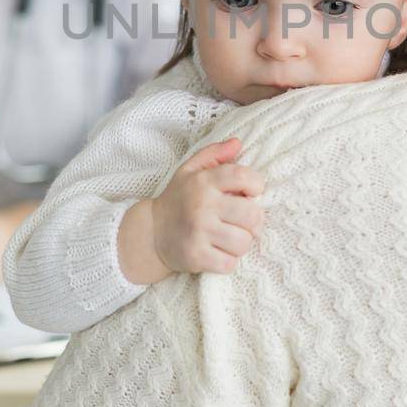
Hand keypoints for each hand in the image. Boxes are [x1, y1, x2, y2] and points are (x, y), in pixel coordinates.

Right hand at [149, 138, 264, 275]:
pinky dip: (229, 260)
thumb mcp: (191, 170)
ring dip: (242, 242)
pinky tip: (219, 252)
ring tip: (231, 237)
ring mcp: (199, 233)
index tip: (252, 193)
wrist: (150, 232)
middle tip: (243, 221)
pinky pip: (230, 263)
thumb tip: (237, 143)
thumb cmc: (178, 199)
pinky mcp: (196, 257)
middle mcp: (202, 206)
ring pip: (244, 242)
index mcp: (204, 182)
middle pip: (252, 215)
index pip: (244, 177)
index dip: (256, 185)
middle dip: (254, 220)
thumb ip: (215, 154)